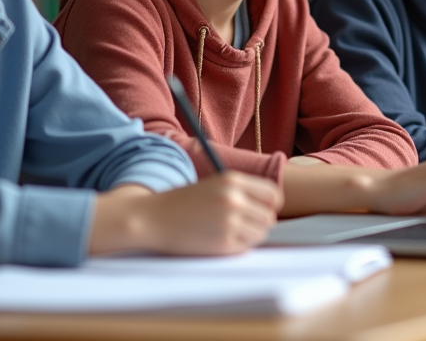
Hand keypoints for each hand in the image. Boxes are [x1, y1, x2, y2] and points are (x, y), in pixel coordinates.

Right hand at [89, 172, 282, 256]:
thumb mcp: (214, 185)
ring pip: (260, 233)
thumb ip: (241, 191)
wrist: (152, 218)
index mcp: (233, 180)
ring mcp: (230, 222)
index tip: (262, 209)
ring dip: (250, 234)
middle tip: (243, 223)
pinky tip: (219, 238)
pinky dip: (238, 245)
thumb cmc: (183, 202)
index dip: (270, 204)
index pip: (273, 194)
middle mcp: (235, 200)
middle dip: (259, 221)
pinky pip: (245, 246)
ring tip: (229, 231)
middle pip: (269, 217)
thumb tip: (272, 206)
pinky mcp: (223, 243)